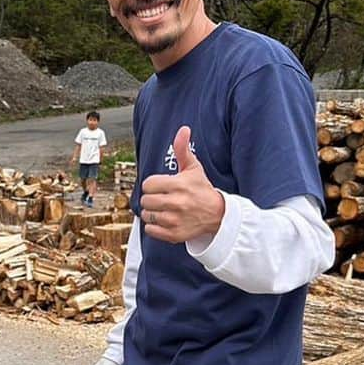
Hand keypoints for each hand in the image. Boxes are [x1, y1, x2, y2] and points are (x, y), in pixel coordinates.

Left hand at [140, 126, 224, 243]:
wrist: (218, 215)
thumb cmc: (201, 189)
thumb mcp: (193, 168)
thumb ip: (183, 149)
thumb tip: (183, 129)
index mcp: (178, 185)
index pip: (148, 184)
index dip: (152, 185)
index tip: (161, 187)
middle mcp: (176, 203)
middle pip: (145, 200)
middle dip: (151, 198)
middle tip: (162, 199)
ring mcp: (175, 220)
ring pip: (146, 215)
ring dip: (152, 213)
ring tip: (163, 210)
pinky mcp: (174, 235)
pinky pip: (150, 230)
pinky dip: (154, 227)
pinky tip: (164, 221)